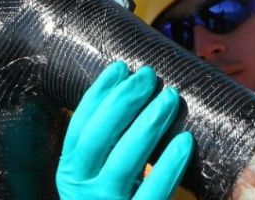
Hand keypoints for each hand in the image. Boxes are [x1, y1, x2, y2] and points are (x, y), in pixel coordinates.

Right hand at [56, 61, 193, 199]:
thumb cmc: (108, 198)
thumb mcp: (95, 173)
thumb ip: (106, 144)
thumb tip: (130, 94)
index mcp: (69, 169)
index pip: (79, 125)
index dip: (98, 94)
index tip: (120, 67)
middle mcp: (78, 187)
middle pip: (98, 137)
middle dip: (124, 101)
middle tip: (149, 75)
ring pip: (124, 161)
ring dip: (148, 124)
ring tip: (169, 98)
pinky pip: (151, 194)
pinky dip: (168, 166)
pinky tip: (185, 141)